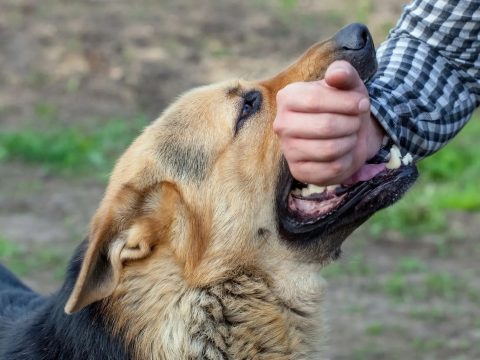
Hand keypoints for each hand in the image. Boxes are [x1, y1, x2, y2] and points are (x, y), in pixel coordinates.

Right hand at [273, 60, 384, 184]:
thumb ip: (343, 72)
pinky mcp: (299, 172)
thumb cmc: (345, 105)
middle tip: (355, 121)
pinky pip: (332, 169)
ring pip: (330, 149)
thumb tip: (335, 75)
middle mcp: (281, 124)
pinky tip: (344, 153)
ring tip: (349, 135)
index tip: (362, 104)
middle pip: (325, 126)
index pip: (315, 100)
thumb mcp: (348, 84)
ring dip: (350, 141)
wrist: (349, 133)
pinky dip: (347, 160)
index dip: (346, 103)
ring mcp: (288, 150)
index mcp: (287, 97)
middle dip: (351, 123)